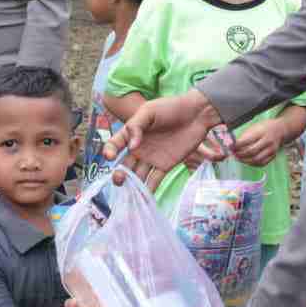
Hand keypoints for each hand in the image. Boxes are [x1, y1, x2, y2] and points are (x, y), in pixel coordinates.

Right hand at [105, 90, 223, 190]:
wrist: (195, 114)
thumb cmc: (170, 108)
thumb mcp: (149, 111)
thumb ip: (136, 126)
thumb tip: (132, 147)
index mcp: (132, 133)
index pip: (115, 144)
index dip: (110, 151)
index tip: (110, 156)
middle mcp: (139, 148)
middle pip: (125, 164)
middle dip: (120, 174)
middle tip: (118, 180)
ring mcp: (151, 158)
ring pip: (137, 174)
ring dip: (132, 184)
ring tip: (129, 194)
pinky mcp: (165, 165)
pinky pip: (154, 180)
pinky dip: (149, 190)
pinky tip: (143, 199)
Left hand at [232, 120, 283, 166]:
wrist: (280, 129)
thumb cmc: (265, 127)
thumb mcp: (254, 127)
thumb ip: (245, 136)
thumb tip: (233, 144)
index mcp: (262, 132)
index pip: (247, 141)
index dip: (237, 146)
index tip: (230, 147)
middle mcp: (268, 141)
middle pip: (252, 151)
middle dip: (240, 154)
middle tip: (233, 154)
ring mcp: (271, 150)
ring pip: (256, 160)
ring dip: (245, 161)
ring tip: (239, 158)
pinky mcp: (273, 156)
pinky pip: (262, 163)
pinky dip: (253, 164)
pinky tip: (247, 161)